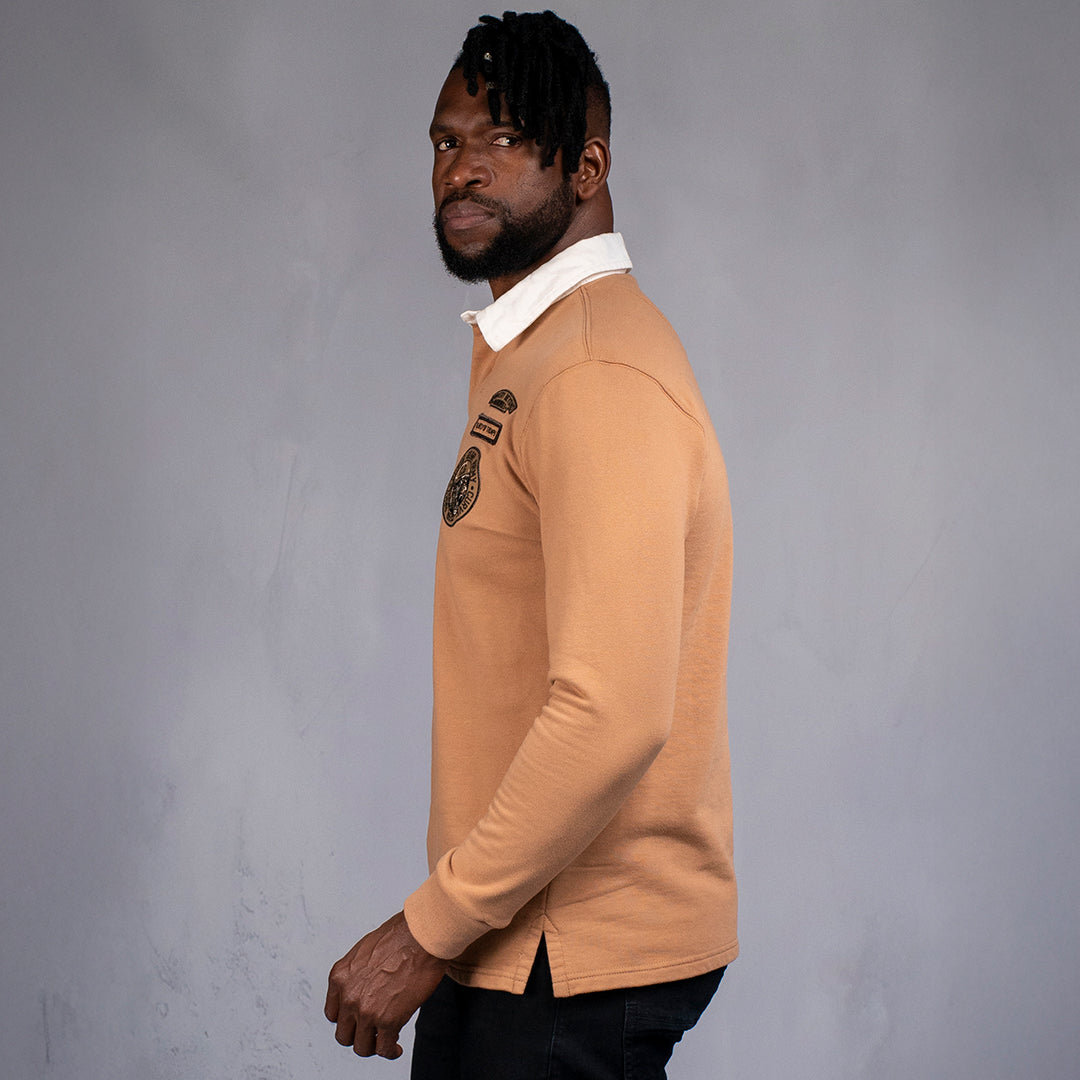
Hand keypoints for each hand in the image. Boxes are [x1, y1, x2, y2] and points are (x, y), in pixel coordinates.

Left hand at [324, 911, 448, 1059]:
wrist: (421, 936)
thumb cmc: (402, 935)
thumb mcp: (366, 949)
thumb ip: (359, 972)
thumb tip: (366, 983)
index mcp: (340, 976)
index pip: (333, 1013)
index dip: (347, 1019)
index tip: (358, 1021)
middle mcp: (348, 996)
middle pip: (344, 1034)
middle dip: (359, 1035)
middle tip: (373, 1032)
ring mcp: (366, 1011)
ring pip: (361, 1047)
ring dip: (374, 1046)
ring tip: (386, 1041)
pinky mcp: (388, 1021)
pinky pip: (383, 1049)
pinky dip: (390, 1052)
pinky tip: (396, 1048)